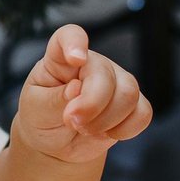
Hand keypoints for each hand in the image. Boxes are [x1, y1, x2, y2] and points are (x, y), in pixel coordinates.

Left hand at [16, 24, 152, 163]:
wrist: (55, 144)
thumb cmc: (42, 118)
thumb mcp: (37, 109)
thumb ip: (55, 99)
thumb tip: (76, 89)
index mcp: (60, 59)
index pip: (69, 36)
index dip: (75, 42)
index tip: (75, 59)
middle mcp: (92, 65)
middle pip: (105, 75)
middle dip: (90, 105)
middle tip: (72, 122)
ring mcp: (114, 82)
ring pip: (128, 93)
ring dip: (106, 121)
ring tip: (85, 130)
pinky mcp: (131, 105)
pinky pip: (142, 113)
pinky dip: (125, 130)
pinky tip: (106, 133)